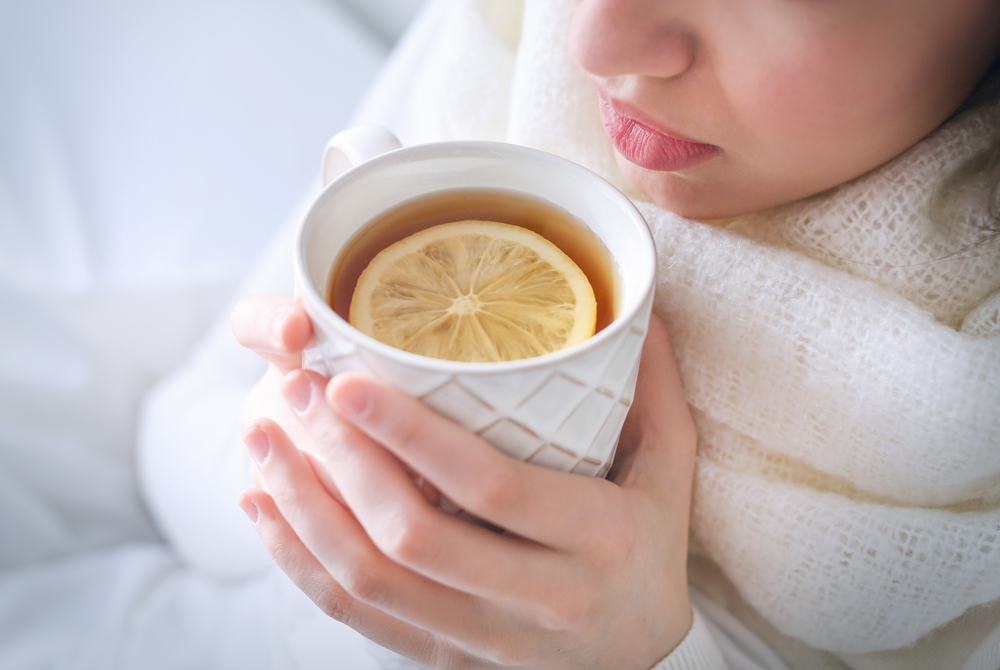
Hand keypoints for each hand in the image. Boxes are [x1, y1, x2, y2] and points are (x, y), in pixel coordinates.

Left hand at [237, 315, 697, 668]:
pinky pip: (358, 618)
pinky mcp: (447, 659)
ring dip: (305, 510)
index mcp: (597, 541)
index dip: (413, 435)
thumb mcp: (669, 473)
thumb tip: (641, 305)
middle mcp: (539, 600)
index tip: (351, 380)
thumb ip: (653, 392)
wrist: (639, 663)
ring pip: (372, 582)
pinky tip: (264, 509)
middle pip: (415, 536)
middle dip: (343, 462)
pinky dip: (301, 564)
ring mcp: (485, 640)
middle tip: (299, 392)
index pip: (491, 488)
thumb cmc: (651, 552)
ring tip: (261, 442)